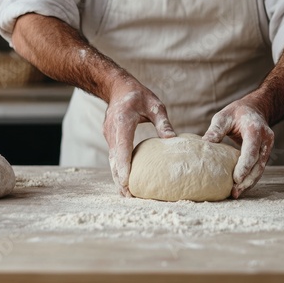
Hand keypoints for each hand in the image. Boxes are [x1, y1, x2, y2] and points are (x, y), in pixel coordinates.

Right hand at [103, 75, 175, 196]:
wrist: (116, 87)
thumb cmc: (137, 94)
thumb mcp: (154, 105)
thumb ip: (163, 123)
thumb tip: (173, 140)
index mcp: (123, 123)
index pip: (122, 149)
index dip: (124, 167)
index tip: (127, 183)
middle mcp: (113, 133)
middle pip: (114, 161)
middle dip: (121, 180)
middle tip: (130, 197)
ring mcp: (109, 137)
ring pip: (112, 162)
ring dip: (118, 178)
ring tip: (127, 195)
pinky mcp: (111, 139)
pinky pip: (113, 158)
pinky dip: (118, 170)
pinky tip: (125, 181)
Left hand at [203, 99, 273, 198]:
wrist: (254, 110)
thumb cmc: (236, 113)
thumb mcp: (223, 117)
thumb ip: (216, 130)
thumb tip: (204, 143)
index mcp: (255, 130)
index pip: (252, 151)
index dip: (244, 166)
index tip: (235, 179)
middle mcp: (265, 140)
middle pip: (258, 164)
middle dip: (247, 180)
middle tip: (234, 192)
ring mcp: (267, 148)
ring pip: (260, 169)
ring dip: (249, 183)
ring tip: (236, 194)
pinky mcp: (264, 154)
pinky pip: (258, 168)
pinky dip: (250, 178)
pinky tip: (240, 187)